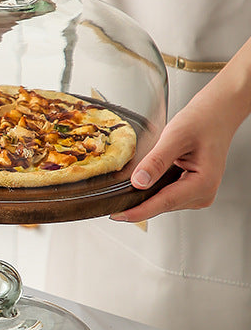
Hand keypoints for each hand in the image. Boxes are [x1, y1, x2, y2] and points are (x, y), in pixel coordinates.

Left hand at [111, 70, 248, 221]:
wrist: (216, 114)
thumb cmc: (202, 121)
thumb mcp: (175, 137)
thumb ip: (156, 161)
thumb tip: (139, 182)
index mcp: (203, 183)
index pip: (163, 203)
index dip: (137, 211)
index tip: (116, 215)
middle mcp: (203, 193)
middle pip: (161, 205)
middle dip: (137, 202)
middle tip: (112, 200)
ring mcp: (197, 194)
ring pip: (161, 201)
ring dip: (144, 195)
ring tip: (133, 180)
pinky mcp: (190, 190)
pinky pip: (165, 194)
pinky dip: (152, 189)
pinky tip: (145, 178)